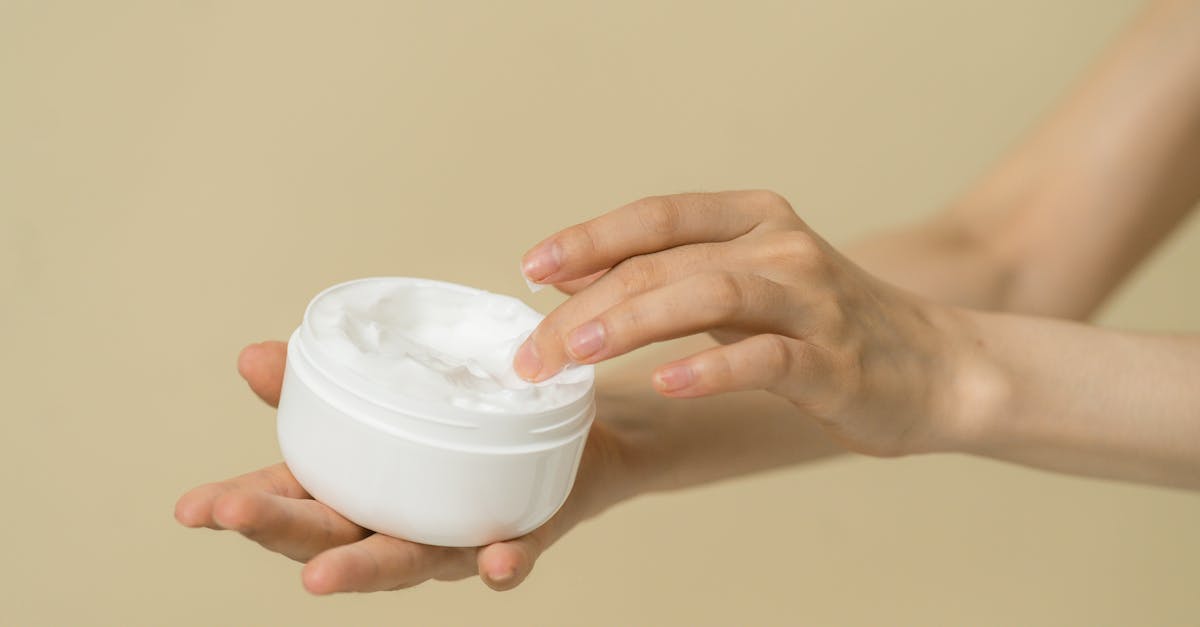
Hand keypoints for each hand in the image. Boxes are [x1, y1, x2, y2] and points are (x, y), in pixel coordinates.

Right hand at [175, 342, 635, 592]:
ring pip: (407, 561)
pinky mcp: (520, 535)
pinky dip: (501, 565)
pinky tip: (495, 562)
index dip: (240, 507)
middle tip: (231, 515)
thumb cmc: (465, 424)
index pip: (290, 504)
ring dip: (365, 571)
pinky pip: (511, 558)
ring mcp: (456, 536)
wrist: (573, 438)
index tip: (190, 508)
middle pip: (332, 537)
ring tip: (320, 578)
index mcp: (361, 490)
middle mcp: (399, 523)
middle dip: (280, 531)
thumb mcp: (393, 396)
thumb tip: (254, 355)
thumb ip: (326, 385)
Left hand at [517, 190, 969, 456]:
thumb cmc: (820, 327)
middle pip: (666, 262)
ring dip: (634, 323)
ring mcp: (812, 300)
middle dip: (588, 303)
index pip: (656, 216)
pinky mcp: (834, 359)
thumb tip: (568, 276)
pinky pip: (765, 358)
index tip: (529, 269)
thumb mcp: (742, 285)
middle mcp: (781, 246)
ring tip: (578, 352)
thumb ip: (667, 274)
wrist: (933, 367)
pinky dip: (710, 369)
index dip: (588, 238)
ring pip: (710, 294)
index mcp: (753, 218)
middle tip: (536, 350)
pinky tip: (664, 383)